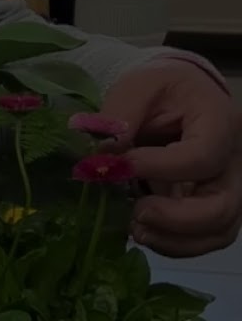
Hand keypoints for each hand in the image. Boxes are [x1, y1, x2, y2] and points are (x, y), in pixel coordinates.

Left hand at [99, 59, 241, 257]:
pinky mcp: (210, 206)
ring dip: (174, 239)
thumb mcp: (137, 86)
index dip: (161, 168)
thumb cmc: (160, 89)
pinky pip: (204, 238)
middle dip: (176, 218)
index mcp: (219, 123)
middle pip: (222, 206)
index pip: (203, 156)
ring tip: (134, 228)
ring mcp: (225, 188)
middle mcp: (233, 162)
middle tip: (135, 212)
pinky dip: (173, 244)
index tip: (121, 165)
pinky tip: (141, 231)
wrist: (176, 98)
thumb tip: (101, 154)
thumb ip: (119, 115)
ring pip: (218, 231)